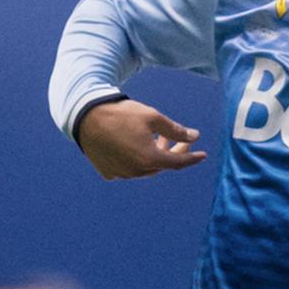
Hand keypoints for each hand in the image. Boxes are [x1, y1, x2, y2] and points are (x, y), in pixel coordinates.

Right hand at [76, 99, 206, 179]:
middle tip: (180, 140)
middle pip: (161, 165)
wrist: (86, 117)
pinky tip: (134, 145)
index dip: (192, 158)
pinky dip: (135, 160)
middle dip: (172, 153)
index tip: (202, 155)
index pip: (178, 162)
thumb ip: (175, 130)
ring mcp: (121, 174)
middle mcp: (136, 172)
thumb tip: (194, 136)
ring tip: (156, 139)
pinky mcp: (108, 172)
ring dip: (154, 156)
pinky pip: (127, 169)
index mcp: (150, 159)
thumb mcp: (152, 117)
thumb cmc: (121, 114)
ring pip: (145, 168)